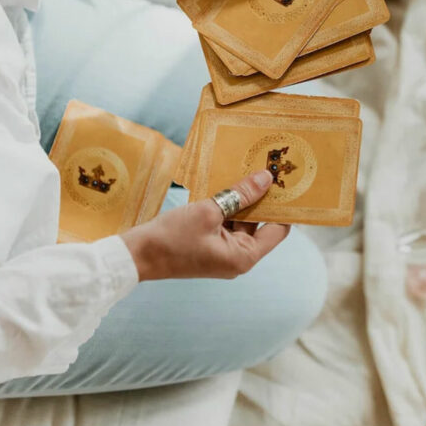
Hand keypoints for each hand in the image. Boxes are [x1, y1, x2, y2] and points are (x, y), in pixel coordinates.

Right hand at [121, 170, 289, 280]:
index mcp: (244, 256)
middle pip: (260, 222)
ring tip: (248, 169)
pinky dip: (227, 204)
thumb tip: (266, 178)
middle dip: (262, 197)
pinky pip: (226, 221)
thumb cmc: (172, 237)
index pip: (278, 230)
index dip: (284, 206)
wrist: (137, 255)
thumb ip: (240, 194)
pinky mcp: (211, 244)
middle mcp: (238, 256)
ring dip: (243, 198)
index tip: (288, 182)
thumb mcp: (208, 211)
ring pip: (242, 219)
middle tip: (268, 168)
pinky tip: (226, 182)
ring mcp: (224, 251)